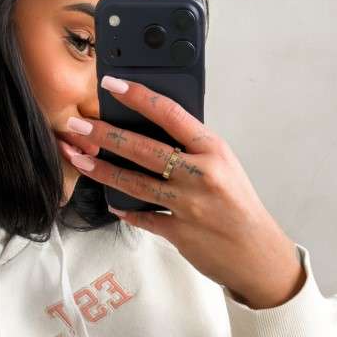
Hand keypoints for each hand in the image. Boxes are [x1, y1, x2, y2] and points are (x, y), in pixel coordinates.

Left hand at [56, 78, 305, 309]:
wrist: (258, 253)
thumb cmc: (240, 206)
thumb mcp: (225, 167)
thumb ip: (194, 150)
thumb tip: (155, 132)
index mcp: (213, 150)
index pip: (170, 113)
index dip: (138, 96)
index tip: (112, 84)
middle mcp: (200, 175)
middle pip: (142, 149)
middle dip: (104, 135)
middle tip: (78, 126)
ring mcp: (188, 205)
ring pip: (135, 183)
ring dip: (102, 170)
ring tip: (80, 158)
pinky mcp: (179, 233)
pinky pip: (144, 217)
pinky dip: (127, 210)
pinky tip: (113, 203)